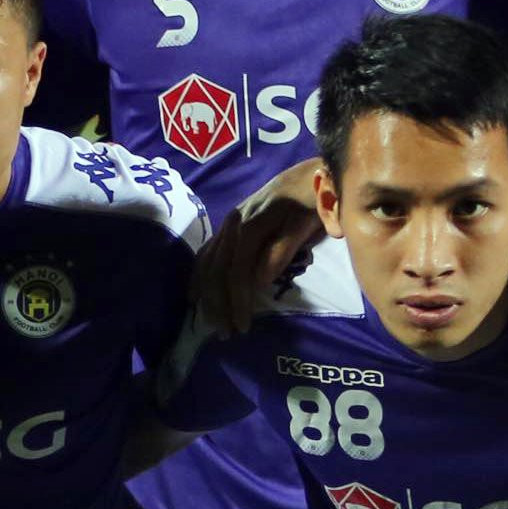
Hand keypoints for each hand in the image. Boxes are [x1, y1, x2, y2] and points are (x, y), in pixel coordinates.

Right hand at [192, 181, 326, 332]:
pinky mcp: (228, 226)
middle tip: (225, 333)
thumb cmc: (313, 203)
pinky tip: (194, 295)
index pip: (237, 271)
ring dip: (207, 295)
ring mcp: (228, 223)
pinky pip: (207, 253)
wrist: (312, 175)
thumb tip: (258, 282)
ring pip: (208, 263)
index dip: (237, 300)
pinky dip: (199, 276)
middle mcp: (232, 223)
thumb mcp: (304, 225)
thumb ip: (282, 250)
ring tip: (212, 322)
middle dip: (219, 304)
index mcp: (250, 225)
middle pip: (217, 271)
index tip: (242, 326)